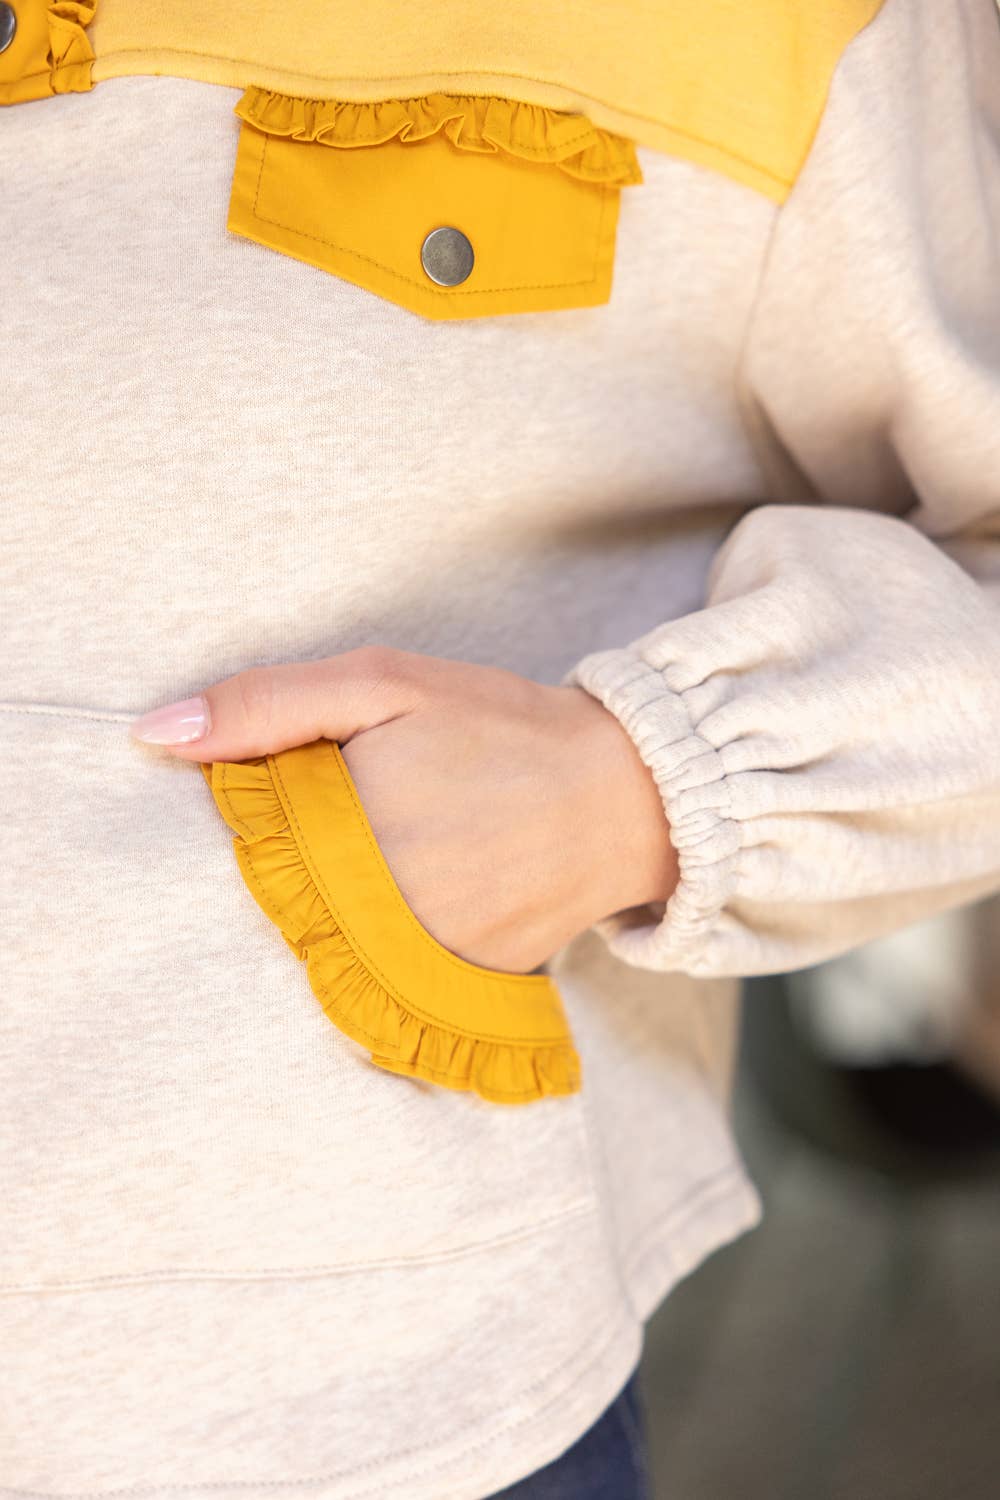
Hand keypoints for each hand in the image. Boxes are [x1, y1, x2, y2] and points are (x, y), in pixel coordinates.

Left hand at [129, 647, 678, 972]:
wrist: (622, 795)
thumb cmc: (499, 727)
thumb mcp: (384, 684)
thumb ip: (266, 705)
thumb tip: (151, 735)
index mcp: (340, 833)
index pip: (236, 851)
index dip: (252, 823)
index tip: (294, 799)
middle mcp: (372, 913)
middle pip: (274, 906)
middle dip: (293, 869)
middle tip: (365, 820)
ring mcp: (414, 961)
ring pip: (321, 948)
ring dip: (332, 911)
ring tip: (402, 853)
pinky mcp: (451, 988)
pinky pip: (379, 976)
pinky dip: (378, 944)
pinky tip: (423, 893)